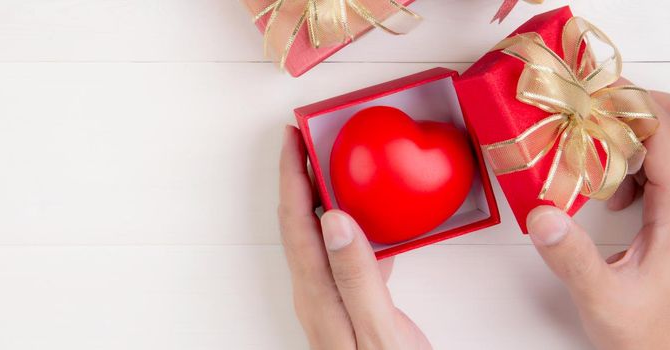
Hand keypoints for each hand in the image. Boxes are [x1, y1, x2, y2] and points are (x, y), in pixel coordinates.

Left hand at [278, 126, 430, 349]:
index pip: (297, 221)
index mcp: (319, 292)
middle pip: (299, 222)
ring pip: (319, 234)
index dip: (291, 175)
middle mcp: (316, 291)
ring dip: (323, 197)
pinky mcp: (349, 305)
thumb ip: (357, 277)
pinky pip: (343, 253)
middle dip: (299, 177)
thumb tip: (336, 220)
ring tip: (334, 166)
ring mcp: (331, 298)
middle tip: (307, 140)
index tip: (291, 137)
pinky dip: (353, 226)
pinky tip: (374, 221)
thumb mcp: (377, 329)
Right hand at [525, 90, 669, 349]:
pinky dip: (641, 167)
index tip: (598, 97)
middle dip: (650, 110)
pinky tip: (616, 192)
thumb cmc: (649, 337)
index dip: (636, 109)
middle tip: (607, 107)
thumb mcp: (603, 299)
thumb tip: (543, 215)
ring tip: (604, 152)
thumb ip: (572, 258)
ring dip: (643, 139)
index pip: (669, 139)